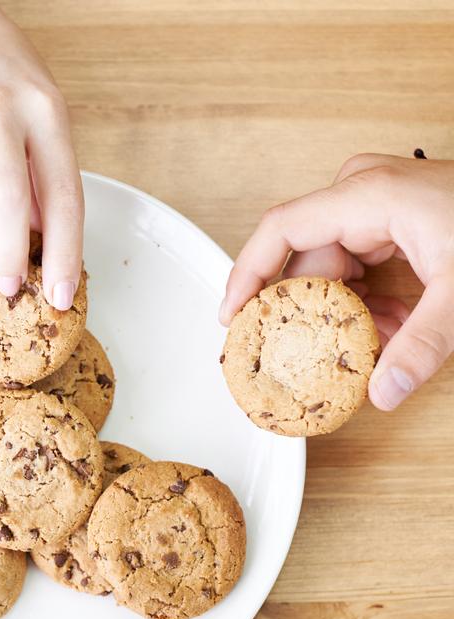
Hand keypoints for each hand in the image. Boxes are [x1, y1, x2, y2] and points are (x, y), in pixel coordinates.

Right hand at [220, 154, 453, 410]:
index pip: (279, 231)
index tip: (232, 318)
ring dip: (345, 310)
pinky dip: (368, 299)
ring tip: (367, 346)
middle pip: (305, 256)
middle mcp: (365, 192)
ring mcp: (378, 201)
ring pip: (333, 264)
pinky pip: (358, 262)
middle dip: (310, 311)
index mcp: (369, 196)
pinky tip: (389, 327)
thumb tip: (383, 392)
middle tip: (303, 353)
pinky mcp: (393, 217)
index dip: (246, 276)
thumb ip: (421, 345)